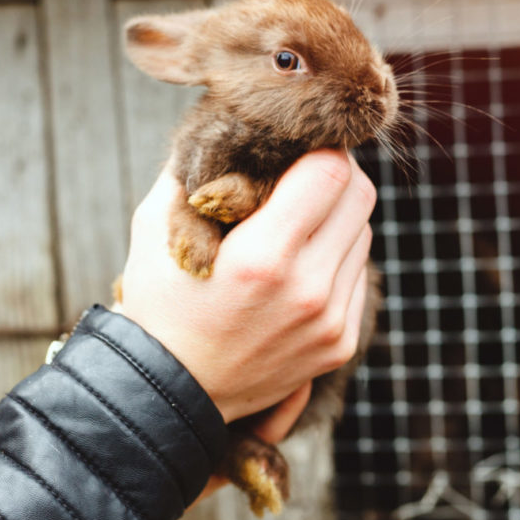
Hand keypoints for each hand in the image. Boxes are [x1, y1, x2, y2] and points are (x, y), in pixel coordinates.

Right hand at [119, 149, 374, 424]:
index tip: (295, 151)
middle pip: (360, 197)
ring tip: (295, 226)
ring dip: (337, 218)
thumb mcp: (156, 228)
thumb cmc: (160, 305)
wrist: (171, 394)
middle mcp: (307, 291)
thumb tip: (223, 125)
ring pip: (363, 234)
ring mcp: (330, 322)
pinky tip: (299, 267)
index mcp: (263, 257)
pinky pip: (358, 275)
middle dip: (334, 176)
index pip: (331, 172)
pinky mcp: (341, 344)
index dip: (317, 150)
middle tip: (302, 178)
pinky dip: (337, 258)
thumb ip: (191, 170)